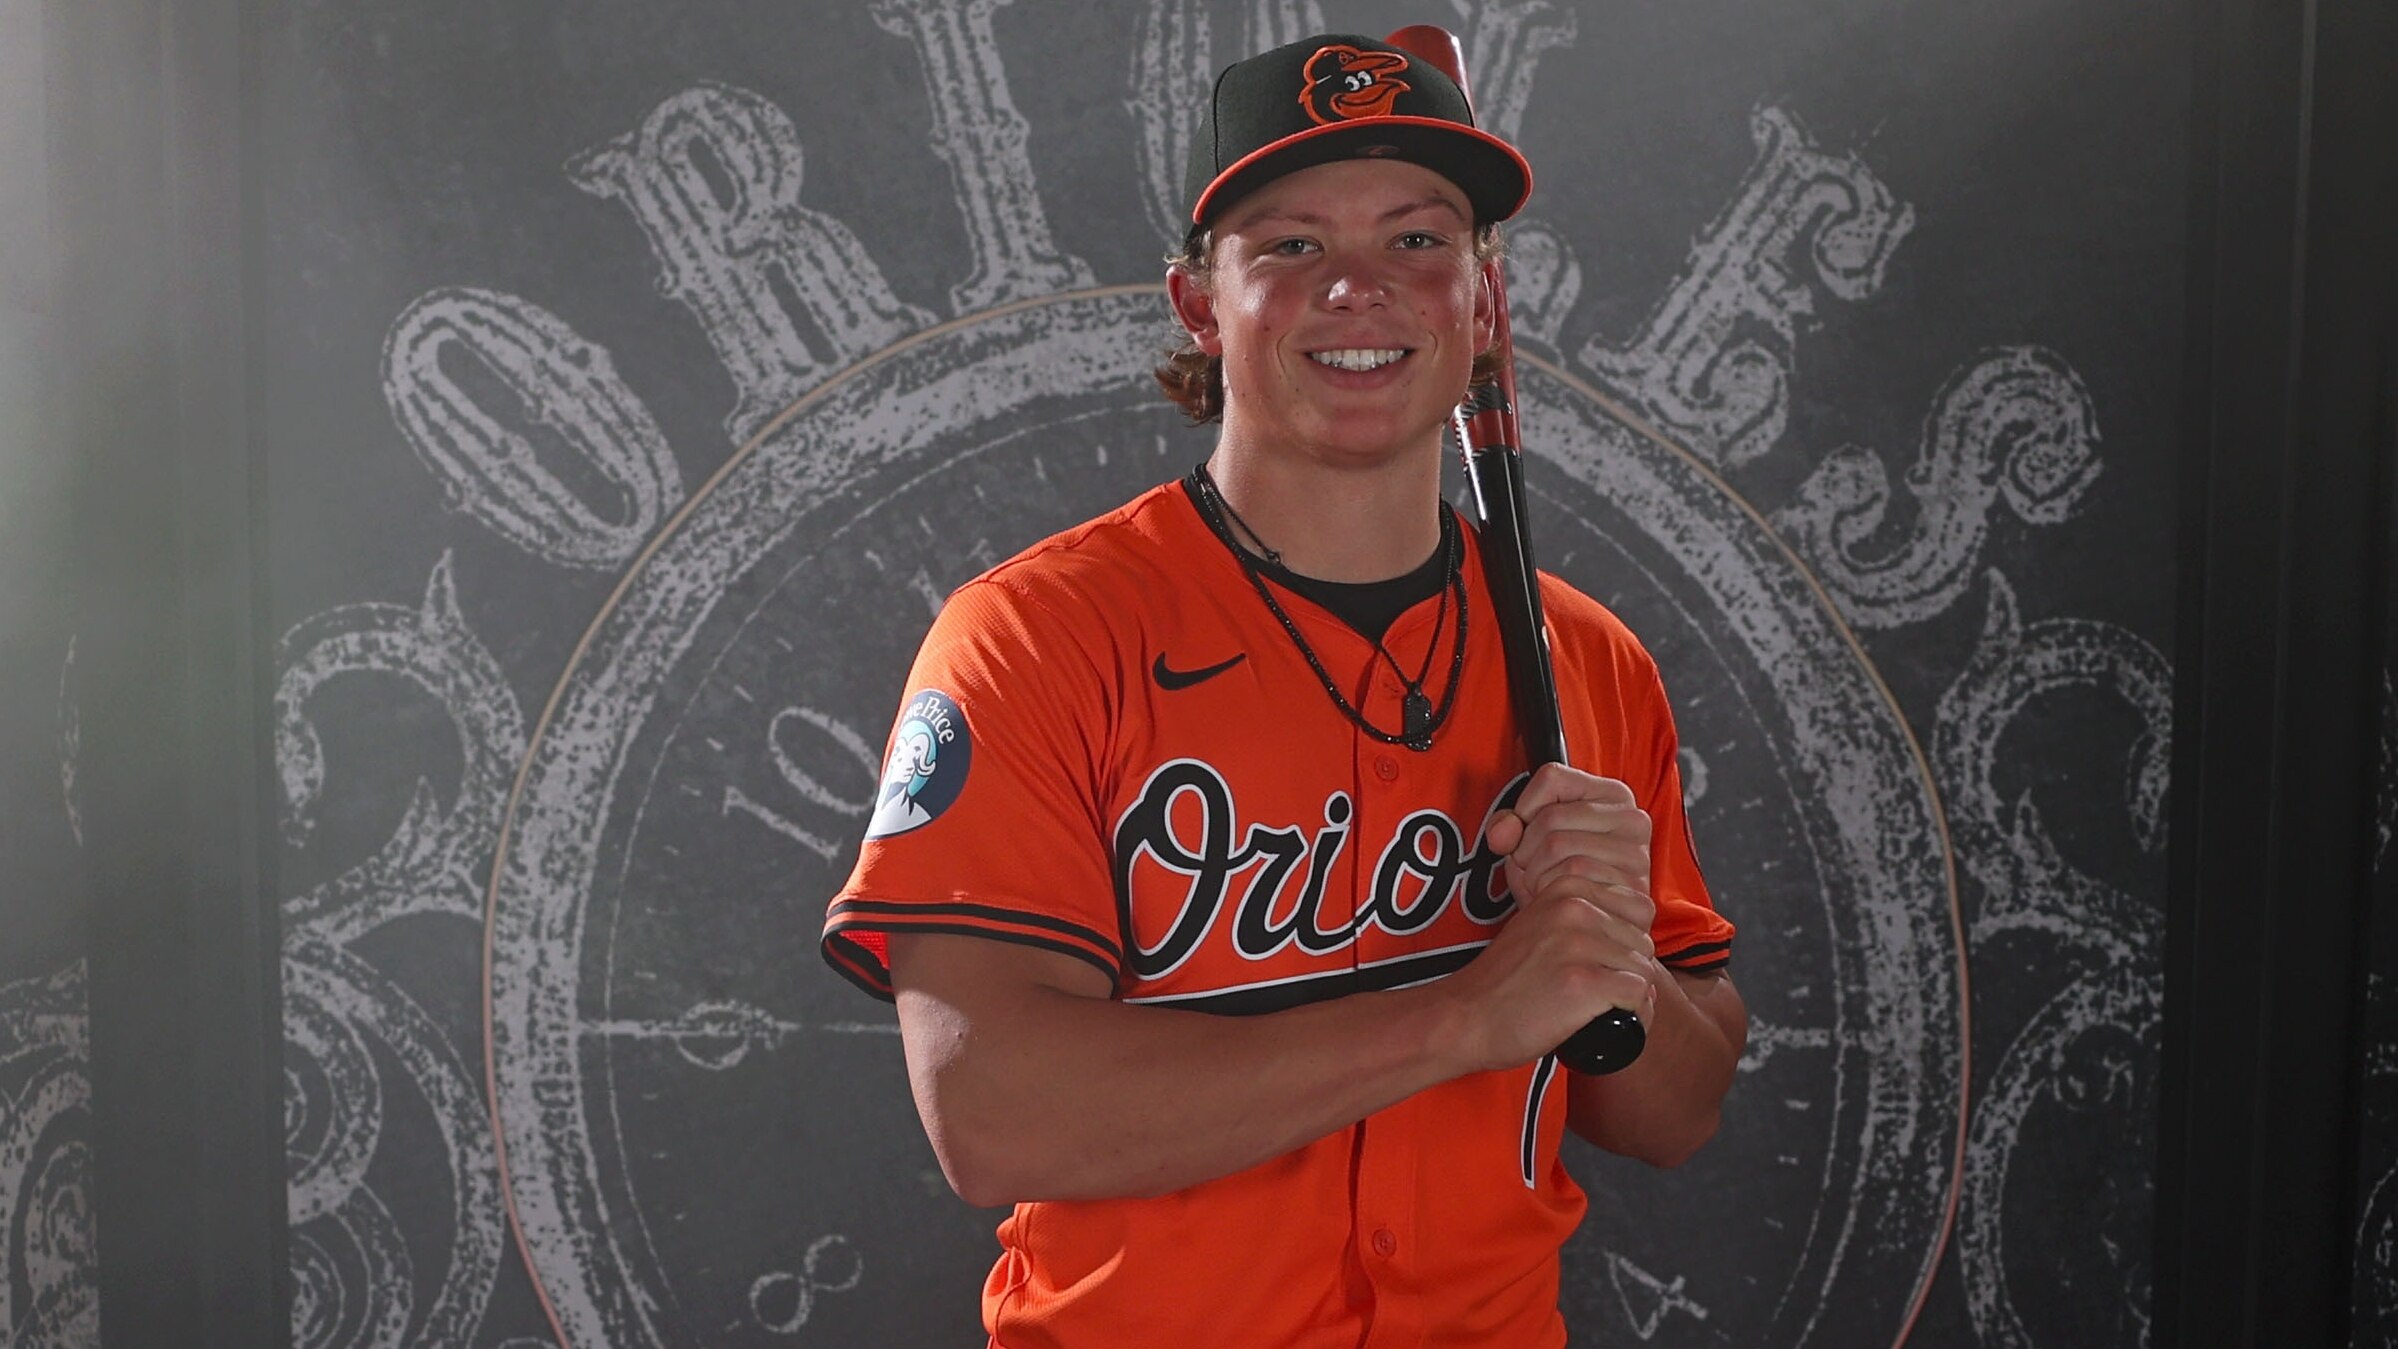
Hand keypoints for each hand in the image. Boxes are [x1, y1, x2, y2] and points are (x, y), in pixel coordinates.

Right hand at [1443, 764, 1659, 1071]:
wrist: (1466, 1017)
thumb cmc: (1505, 981)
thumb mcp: (1538, 924)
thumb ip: (1574, 913)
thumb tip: (1637, 929)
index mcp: (1566, 887)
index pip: (1638, 908)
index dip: (1629, 940)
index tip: (1605, 963)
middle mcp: (1574, 908)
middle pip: (1642, 941)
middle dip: (1631, 971)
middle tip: (1603, 994)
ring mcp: (1578, 944)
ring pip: (1643, 970)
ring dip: (1635, 998)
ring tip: (1607, 1011)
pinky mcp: (1583, 982)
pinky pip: (1639, 996)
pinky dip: (1637, 1015)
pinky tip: (1616, 1023)